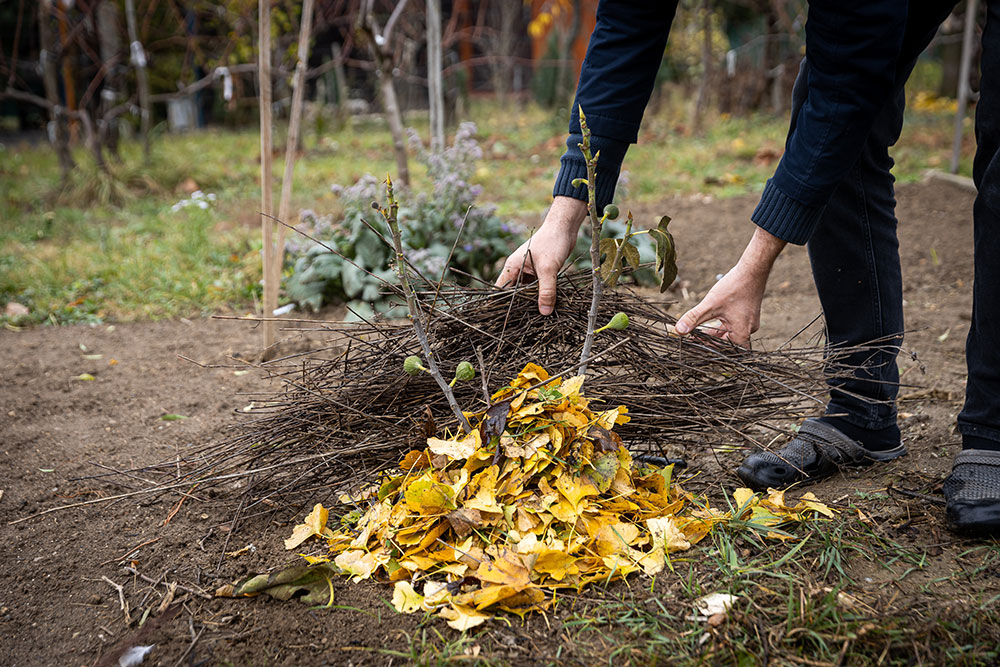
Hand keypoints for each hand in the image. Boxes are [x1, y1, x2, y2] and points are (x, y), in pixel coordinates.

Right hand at [495, 196, 586, 314]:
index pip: (500, 291)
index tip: (504, 321)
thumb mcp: (549, 269)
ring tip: (535, 319)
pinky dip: (540, 296)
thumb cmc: (552, 242)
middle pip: (514, 294)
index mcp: (512, 267)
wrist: (565, 227)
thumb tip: (544, 312)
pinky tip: (546, 306)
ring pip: (526, 292)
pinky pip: (537, 288)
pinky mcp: (539, 272)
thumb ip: (546, 291)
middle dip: (519, 307)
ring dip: (531, 302)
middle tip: (522, 325)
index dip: (501, 306)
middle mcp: (517, 270)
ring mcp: (528, 271)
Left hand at [675, 227, 786, 346]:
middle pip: (726, 344)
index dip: (706, 348)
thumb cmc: (734, 287)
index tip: (692, 342)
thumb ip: (693, 318)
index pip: (722, 350)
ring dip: (714, 333)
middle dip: (710, 341)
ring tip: (699, 329)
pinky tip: (711, 318)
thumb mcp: (710, 304)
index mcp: (741, 334)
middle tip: (694, 337)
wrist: (753, 270)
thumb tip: (678, 331)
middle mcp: (748, 331)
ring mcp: (749, 323)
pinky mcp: (748, 315)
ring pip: (729, 335)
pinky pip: (734, 326)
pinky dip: (722, 325)